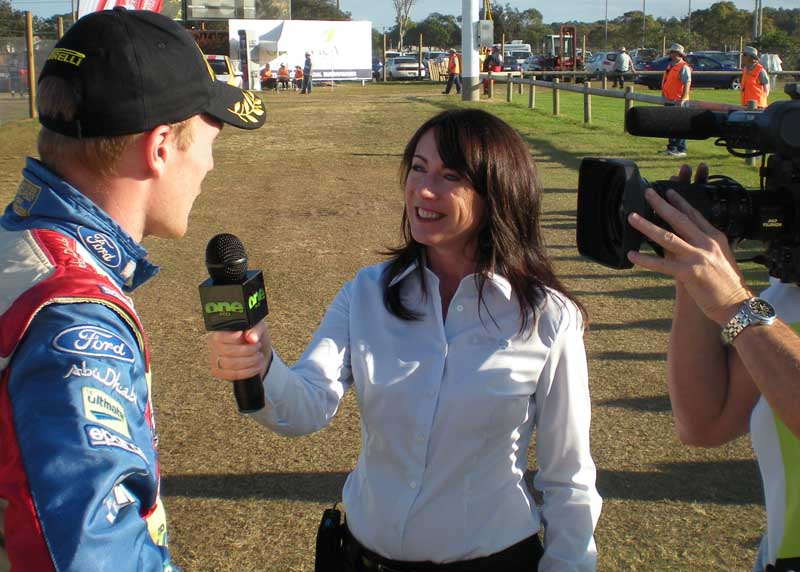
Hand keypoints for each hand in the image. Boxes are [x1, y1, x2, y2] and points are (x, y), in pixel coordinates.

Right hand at [207, 320, 272, 381]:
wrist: (258, 352)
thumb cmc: (254, 337)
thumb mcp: (257, 328)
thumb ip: (255, 329)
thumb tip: (251, 338)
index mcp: (218, 333)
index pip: (221, 337)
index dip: (234, 338)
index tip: (247, 337)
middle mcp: (213, 346)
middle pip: (227, 352)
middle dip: (247, 350)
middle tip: (257, 347)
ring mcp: (215, 361)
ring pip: (231, 364)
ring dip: (250, 361)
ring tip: (259, 356)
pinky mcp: (220, 373)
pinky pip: (233, 375)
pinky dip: (248, 371)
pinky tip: (256, 366)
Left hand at [626, 168, 750, 324]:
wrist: (737, 305)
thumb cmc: (726, 284)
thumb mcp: (719, 258)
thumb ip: (703, 246)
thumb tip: (684, 240)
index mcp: (715, 238)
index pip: (695, 215)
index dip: (681, 202)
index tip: (668, 191)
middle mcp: (707, 243)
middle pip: (680, 219)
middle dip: (662, 205)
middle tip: (647, 193)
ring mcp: (698, 257)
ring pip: (667, 237)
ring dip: (647, 226)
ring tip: (632, 217)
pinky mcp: (689, 273)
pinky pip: (662, 264)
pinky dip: (645, 260)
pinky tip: (631, 255)